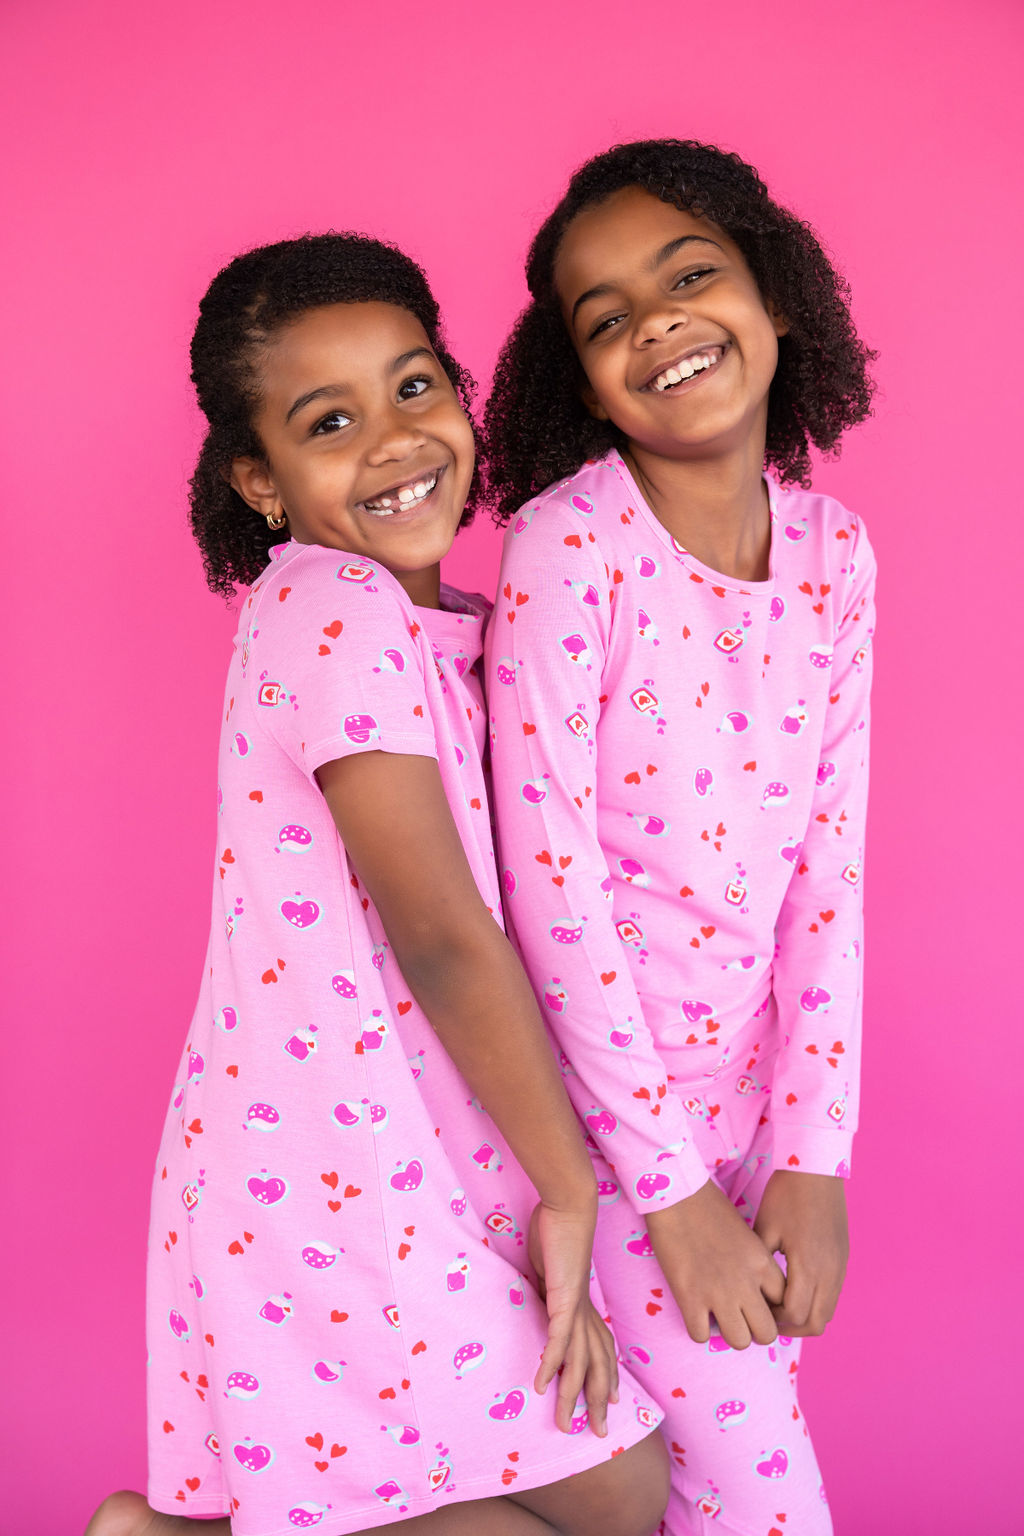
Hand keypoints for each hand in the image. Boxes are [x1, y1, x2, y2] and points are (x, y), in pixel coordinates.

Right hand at [528, 1200, 618, 1436]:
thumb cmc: (558, 1231)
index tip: (610, 1400)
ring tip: (565, 1424)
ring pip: (578, 1362)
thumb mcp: (552, 1267)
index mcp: (584, 1304)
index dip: (606, 1376)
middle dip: (597, 1401)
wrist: (569, 1207)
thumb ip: (550, 1287)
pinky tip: (543, 1385)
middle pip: (596, 1365)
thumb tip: (543, 1295)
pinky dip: (552, 1365)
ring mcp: (575, 1308)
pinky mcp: (563, 1300)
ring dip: (572, 1396)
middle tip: (601, 1434)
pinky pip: (558, 1340)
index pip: (600, 1348)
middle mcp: (585, 1311)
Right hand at [646, 1178, 785, 1348]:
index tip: (757, 1304)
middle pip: (767, 1334)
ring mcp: (718, 1293)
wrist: (677, 1195)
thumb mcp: (746, 1235)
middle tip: (740, 1317)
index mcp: (762, 1264)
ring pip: (739, 1342)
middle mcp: (746, 1283)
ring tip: (718, 1317)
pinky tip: (695, 1312)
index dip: (771, 1309)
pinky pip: (701, 1336)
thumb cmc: (710, 1208)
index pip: (784, 1305)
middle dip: (754, 1330)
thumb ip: (755, 1265)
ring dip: (730, 1333)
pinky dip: (699, 1329)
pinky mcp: (689, 1298)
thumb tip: (754, 1291)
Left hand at [753, 1170, 848, 1335]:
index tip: (756, 1310)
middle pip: (815, 1324)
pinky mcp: (843, 1260)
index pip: (795, 1315)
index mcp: (809, 1267)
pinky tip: (796, 1289)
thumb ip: (760, 1265)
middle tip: (768, 1317)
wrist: (817, 1169)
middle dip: (791, 1327)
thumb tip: (748, 1290)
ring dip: (806, 1316)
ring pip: (827, 1312)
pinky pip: (833, 1295)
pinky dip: (816, 1302)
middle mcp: (830, 1273)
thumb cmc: (786, 1195)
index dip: (773, 1320)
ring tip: (781, 1305)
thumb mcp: (765, 1229)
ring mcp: (840, 1267)